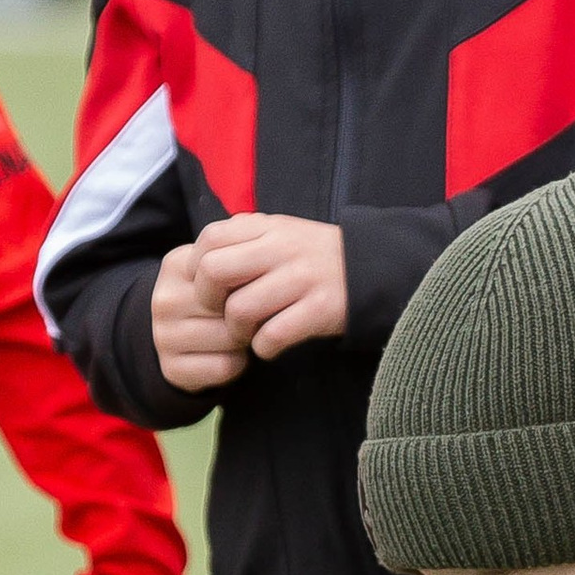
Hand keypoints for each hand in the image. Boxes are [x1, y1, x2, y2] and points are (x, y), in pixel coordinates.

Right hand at [151, 242, 248, 389]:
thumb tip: (268, 272)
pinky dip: (238, 365)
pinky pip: (224, 366)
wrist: (190, 337)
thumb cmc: (219, 298)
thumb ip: (242, 263)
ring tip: (239, 335)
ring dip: (246, 341)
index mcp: (177, 265)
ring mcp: (163, 336)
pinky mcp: (171, 368)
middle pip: (234, 307)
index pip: (230, 272)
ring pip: (231, 337)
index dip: (253, 285)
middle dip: (252, 316)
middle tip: (248, 318)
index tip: (251, 290)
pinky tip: (230, 356)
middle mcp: (164, 300)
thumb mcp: (225, 269)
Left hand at [191, 214, 348, 358]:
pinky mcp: (320, 310)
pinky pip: (272, 336)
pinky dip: (264, 347)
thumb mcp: (282, 232)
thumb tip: (200, 259)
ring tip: (249, 334)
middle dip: (209, 301)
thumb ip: (245, 238)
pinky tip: (271, 344)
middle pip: (214, 273)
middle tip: (223, 314)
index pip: (209, 239)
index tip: (209, 287)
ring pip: (240, 310)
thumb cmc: (317, 257)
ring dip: (237, 332)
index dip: (197, 267)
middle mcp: (282, 248)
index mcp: (268, 227)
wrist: (377, 270)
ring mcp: (303, 279)